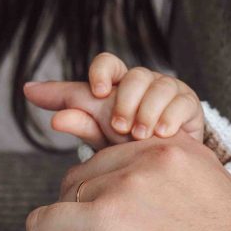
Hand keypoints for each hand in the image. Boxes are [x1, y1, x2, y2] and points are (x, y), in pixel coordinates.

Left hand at [23, 52, 203, 148]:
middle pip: (135, 76)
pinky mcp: (189, 104)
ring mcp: (168, 90)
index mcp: (118, 84)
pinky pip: (181, 102)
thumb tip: (41, 104)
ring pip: (160, 87)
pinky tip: (162, 134)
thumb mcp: (101, 135)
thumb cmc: (127, 146)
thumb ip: (78, 119)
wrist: (164, 167)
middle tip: (119, 128)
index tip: (97, 92)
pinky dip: (169, 118)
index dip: (101, 72)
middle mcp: (144, 82)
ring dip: (147, 112)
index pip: (108, 63)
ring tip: (140, 137)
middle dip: (126, 102)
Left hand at [26, 134, 230, 230]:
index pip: (115, 161)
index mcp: (181, 150)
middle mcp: (151, 155)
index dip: (110, 204)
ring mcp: (124, 184)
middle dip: (88, 228)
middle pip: (83, 181)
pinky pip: (44, 226)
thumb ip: (190, 196)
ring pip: (63, 205)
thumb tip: (159, 216)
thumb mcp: (229, 212)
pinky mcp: (101, 218)